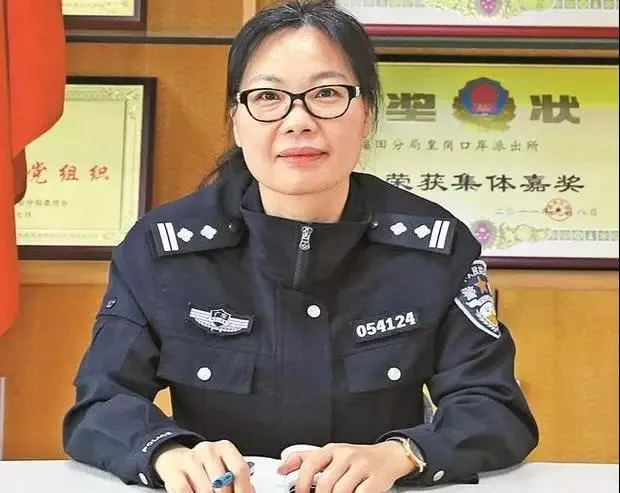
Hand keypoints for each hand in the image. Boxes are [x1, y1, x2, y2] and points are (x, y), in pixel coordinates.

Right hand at [152, 440, 253, 492]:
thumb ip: (237, 479)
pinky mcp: (174, 469)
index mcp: (225, 448)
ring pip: (205, 489)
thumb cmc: (205, 467)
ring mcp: (190, 458)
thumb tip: (249, 492)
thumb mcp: (224, 467)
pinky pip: (184, 490)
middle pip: (223, 482)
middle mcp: (208, 450)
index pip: (239, 469)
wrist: (176, 460)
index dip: (243, 488)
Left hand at [277, 441, 415, 492]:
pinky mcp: (375, 478)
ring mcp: (361, 466)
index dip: (301, 482)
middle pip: (325, 482)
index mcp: (332, 449)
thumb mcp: (330, 454)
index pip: (310, 463)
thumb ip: (306, 459)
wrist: (388, 456)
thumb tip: (282, 468)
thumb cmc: (356, 458)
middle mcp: (346, 455)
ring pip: (340, 490)